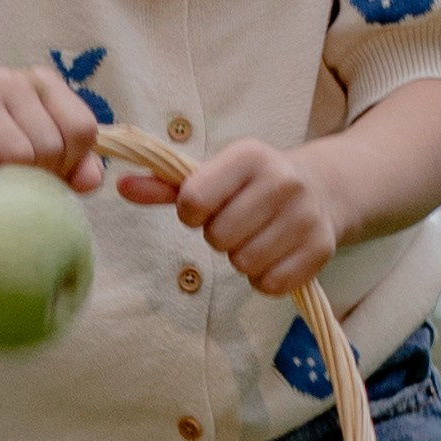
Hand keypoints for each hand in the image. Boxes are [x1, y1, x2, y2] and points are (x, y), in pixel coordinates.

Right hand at [0, 64, 103, 193]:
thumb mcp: (37, 161)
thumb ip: (74, 167)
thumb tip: (93, 179)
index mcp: (41, 82)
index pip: (82, 128)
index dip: (70, 163)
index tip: (44, 172)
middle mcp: (11, 79)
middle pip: (51, 146)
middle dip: (36, 177)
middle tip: (9, 179)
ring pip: (19, 156)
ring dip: (6, 184)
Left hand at [115, 136, 341, 294]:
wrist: (321, 188)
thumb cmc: (251, 183)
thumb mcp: (214, 173)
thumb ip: (165, 184)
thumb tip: (120, 186)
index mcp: (249, 155)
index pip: (194, 199)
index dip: (190, 212)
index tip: (202, 207)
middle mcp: (282, 181)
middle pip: (218, 237)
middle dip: (218, 236)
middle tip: (233, 224)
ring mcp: (305, 216)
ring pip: (244, 263)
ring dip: (241, 259)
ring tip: (253, 237)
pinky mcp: (321, 249)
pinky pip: (271, 285)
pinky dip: (264, 279)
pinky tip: (273, 255)